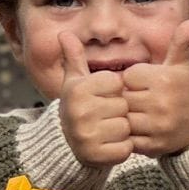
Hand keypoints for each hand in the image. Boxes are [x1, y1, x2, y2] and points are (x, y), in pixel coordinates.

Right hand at [56, 33, 132, 166]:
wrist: (64, 145)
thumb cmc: (76, 107)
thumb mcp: (74, 81)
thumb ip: (74, 57)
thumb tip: (64, 33)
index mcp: (78, 89)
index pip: (116, 82)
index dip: (113, 91)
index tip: (101, 98)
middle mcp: (81, 111)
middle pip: (122, 105)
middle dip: (118, 112)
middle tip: (102, 117)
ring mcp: (87, 135)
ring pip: (125, 127)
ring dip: (120, 131)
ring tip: (104, 131)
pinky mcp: (96, 156)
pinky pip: (124, 149)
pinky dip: (120, 148)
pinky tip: (107, 145)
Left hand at [120, 21, 188, 156]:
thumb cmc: (182, 90)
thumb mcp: (181, 66)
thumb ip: (180, 44)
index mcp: (164, 80)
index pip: (128, 77)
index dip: (133, 81)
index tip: (144, 84)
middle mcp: (161, 103)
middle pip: (124, 98)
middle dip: (128, 98)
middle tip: (139, 100)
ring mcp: (157, 126)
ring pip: (124, 118)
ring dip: (127, 116)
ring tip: (138, 113)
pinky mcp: (153, 145)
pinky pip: (129, 138)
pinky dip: (130, 134)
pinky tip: (140, 128)